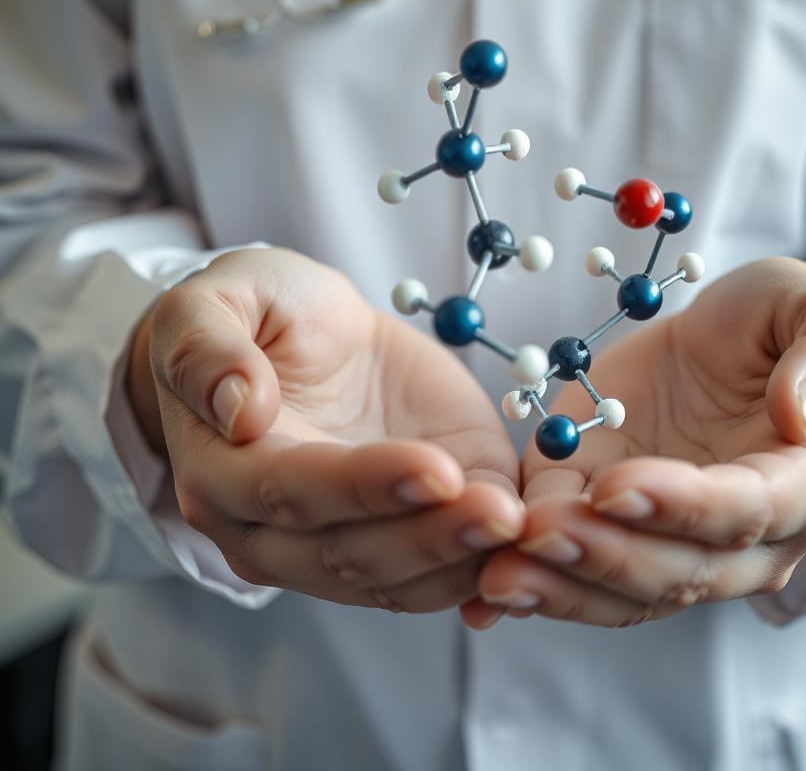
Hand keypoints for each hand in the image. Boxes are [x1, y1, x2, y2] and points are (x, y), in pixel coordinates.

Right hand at [129, 247, 523, 612]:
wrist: (309, 338)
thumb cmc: (257, 315)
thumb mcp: (212, 302)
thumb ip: (207, 349)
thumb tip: (238, 408)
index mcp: (223, 472)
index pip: (292, 492)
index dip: (364, 486)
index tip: (435, 468)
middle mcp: (273, 531)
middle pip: (349, 553)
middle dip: (429, 537)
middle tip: (498, 511)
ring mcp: (339, 540)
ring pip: (396, 578)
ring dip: (461, 559)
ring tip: (520, 524)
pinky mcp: (402, 529)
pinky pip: (434, 575)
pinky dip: (479, 574)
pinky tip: (525, 555)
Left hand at [465, 257, 805, 627]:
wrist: (729, 345)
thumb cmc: (782, 325)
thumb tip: (800, 412)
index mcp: (799, 488)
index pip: (745, 512)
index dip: (682, 506)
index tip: (616, 485)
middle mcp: (742, 540)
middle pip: (678, 570)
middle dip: (605, 556)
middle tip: (539, 533)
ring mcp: (672, 541)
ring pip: (624, 590)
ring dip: (561, 586)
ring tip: (499, 574)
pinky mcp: (613, 525)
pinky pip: (579, 572)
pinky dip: (535, 582)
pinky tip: (479, 588)